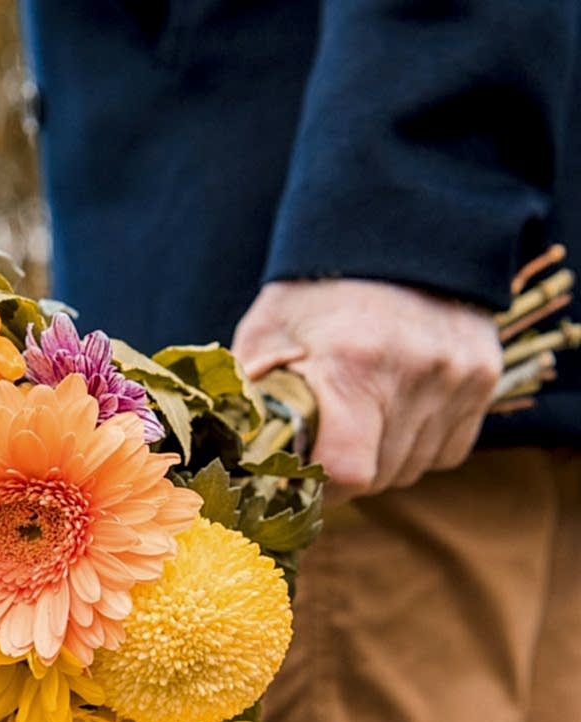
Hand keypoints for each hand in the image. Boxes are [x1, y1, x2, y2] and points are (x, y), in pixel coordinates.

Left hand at [233, 280, 501, 502]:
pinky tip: (395, 408)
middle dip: (344, 473)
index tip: (299, 477)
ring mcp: (458, 376)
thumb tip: (239, 462)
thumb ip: (254, 401)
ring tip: (358, 413)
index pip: (347, 471)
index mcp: (352, 364)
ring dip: (380, 460)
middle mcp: (416, 372)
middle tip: (322, 439)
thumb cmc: (316, 292)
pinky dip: (416, 446)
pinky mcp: (484, 377)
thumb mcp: (267, 335)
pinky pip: (446, 451)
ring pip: (411, 468)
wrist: (393, 231)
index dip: (319, 487)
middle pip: (379, 477)